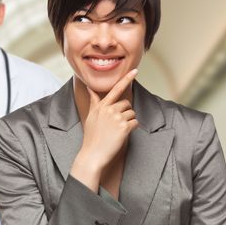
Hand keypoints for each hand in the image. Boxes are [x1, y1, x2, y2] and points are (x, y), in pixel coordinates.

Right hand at [71, 70, 138, 188]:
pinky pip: (135, 123)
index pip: (115, 89)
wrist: (92, 154)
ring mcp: (116, 118)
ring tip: (117, 131)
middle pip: (126, 104)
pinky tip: (122, 135)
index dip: (126, 79)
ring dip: (129, 122)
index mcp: (101, 106)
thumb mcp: (91, 116)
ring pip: (132, 114)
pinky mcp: (124, 127)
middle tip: (116, 125)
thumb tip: (90, 88)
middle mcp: (109, 110)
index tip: (135, 70)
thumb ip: (94, 101)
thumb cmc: (92, 136)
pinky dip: (132, 128)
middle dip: (125, 113)